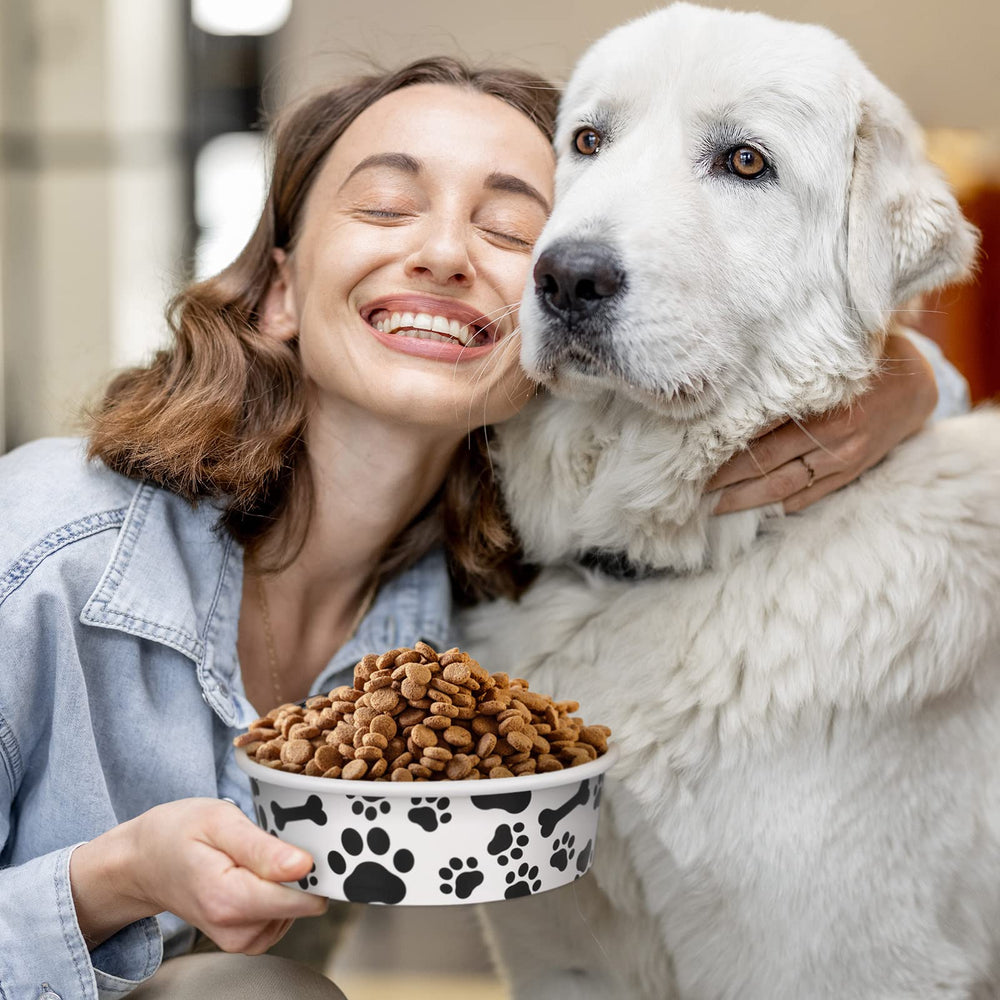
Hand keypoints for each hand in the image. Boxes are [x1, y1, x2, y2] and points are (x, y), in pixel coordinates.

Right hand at [70, 798, 325, 953]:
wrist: (144, 861)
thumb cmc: (178, 833)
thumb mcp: (220, 821)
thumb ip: (262, 848)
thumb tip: (304, 866)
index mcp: (229, 899)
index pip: (300, 898)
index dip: (318, 868)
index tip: (319, 843)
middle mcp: (235, 930)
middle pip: (303, 904)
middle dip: (303, 871)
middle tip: (277, 839)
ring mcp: (240, 939)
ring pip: (297, 910)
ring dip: (290, 881)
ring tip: (259, 854)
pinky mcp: (245, 939)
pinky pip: (285, 916)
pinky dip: (281, 892)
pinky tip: (260, 872)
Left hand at [708, 332, 937, 513]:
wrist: (917, 384)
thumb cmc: (862, 361)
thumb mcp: (829, 357)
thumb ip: (788, 368)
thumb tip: (734, 379)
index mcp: (821, 402)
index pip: (760, 429)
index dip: (723, 445)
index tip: (691, 454)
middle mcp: (832, 435)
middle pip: (764, 463)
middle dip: (723, 478)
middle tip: (688, 487)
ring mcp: (842, 459)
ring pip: (782, 486)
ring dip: (744, 499)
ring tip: (710, 506)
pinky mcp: (850, 473)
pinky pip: (809, 496)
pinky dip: (778, 505)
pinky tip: (752, 512)